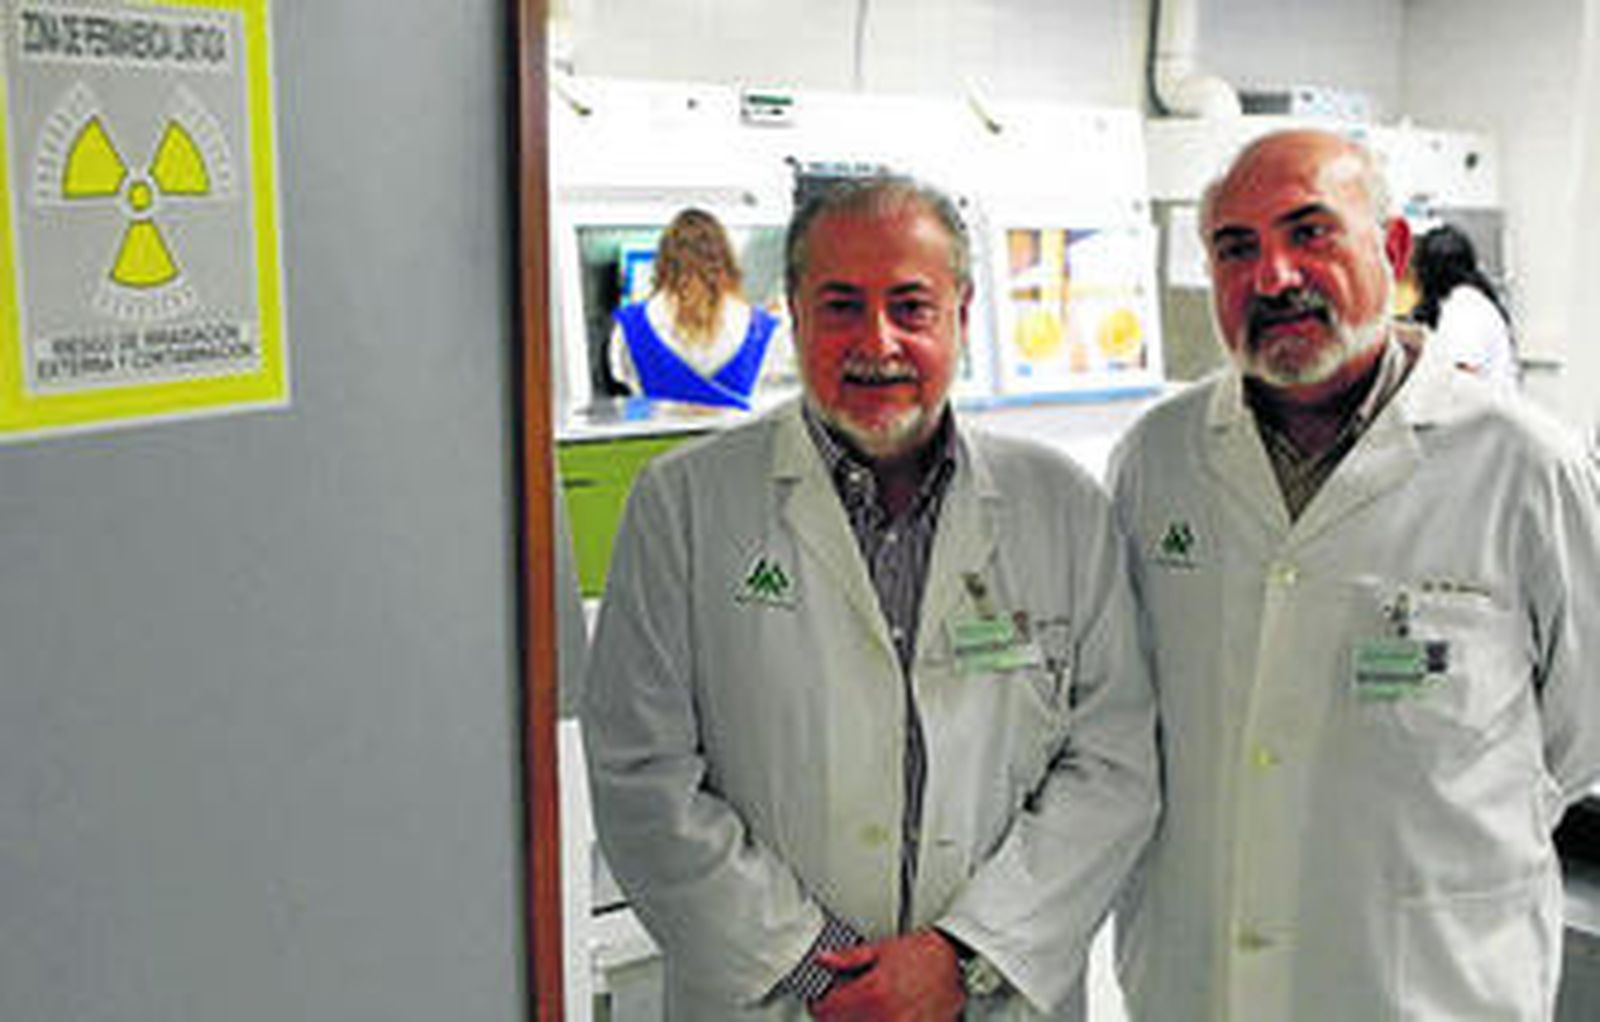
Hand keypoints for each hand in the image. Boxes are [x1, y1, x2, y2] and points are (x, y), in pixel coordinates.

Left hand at [809, 929, 964, 1020]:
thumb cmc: (921, 955)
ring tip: (869, 1009)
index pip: (826, 1012)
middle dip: (838, 1017)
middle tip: (846, 1004)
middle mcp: (884, 1017)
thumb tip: (822, 959)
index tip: (821, 1002)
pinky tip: (885, 1016)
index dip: (819, 1005)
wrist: (954, 963)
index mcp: (871, 993)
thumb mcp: (880, 949)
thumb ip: (847, 958)